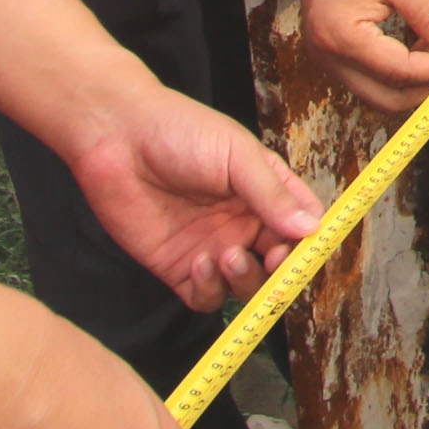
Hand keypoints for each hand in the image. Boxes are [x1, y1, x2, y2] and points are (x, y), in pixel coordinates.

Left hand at [59, 81, 326, 304]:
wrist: (117, 137)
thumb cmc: (180, 131)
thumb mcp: (236, 155)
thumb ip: (272, 194)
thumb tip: (311, 229)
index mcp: (263, 192)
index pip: (301, 225)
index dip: (308, 241)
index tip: (306, 246)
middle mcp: (242, 224)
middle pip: (277, 262)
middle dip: (280, 268)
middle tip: (272, 258)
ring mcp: (211, 247)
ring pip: (245, 285)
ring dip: (246, 279)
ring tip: (229, 255)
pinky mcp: (177, 268)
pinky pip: (205, 297)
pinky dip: (211, 289)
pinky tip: (201, 263)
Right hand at [283, 0, 428, 117]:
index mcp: (344, 37)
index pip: (402, 72)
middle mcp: (328, 54)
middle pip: (387, 98)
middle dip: (428, 88)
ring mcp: (325, 54)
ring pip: (378, 91)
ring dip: (414, 82)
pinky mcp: (330, 47)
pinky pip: (368, 74)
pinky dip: (397, 70)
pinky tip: (422, 52)